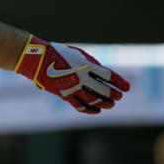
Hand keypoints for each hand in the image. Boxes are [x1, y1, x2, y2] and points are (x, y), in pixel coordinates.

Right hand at [14, 35, 129, 113]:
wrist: (36, 58)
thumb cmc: (59, 53)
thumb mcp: (77, 54)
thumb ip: (91, 63)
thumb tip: (104, 75)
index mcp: (85, 64)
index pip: (108, 75)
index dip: (119, 82)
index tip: (127, 87)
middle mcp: (81, 77)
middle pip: (102, 90)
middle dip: (113, 94)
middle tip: (118, 97)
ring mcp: (72, 87)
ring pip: (93, 100)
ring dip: (104, 103)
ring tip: (110, 105)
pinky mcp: (64, 95)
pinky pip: (80, 105)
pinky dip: (89, 109)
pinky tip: (96, 110)